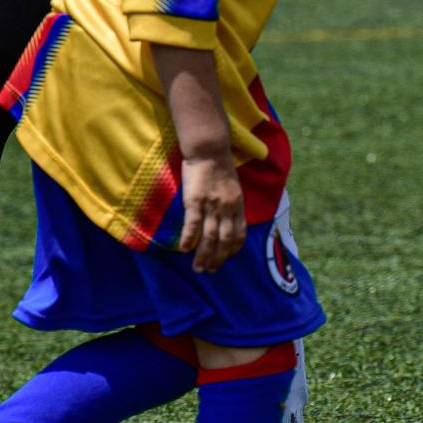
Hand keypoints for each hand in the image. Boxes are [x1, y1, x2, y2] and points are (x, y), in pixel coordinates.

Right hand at [177, 152, 245, 272]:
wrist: (210, 150)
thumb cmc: (220, 168)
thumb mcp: (234, 187)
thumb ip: (232, 204)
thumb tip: (228, 219)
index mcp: (238, 205)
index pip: (240, 233)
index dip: (233, 249)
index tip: (226, 259)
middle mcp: (228, 208)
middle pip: (225, 240)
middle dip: (218, 258)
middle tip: (210, 271)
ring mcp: (212, 205)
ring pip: (209, 237)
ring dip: (204, 255)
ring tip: (198, 268)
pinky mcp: (195, 201)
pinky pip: (193, 225)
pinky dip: (188, 239)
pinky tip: (183, 249)